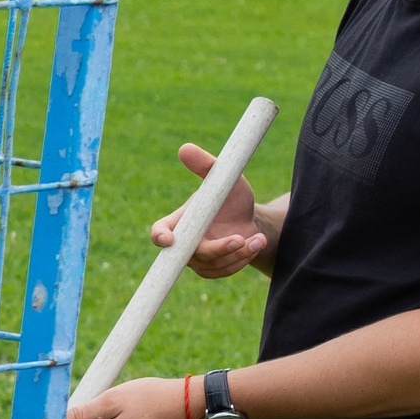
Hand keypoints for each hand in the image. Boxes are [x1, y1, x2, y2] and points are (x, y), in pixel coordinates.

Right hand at [153, 144, 272, 279]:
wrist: (249, 219)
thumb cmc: (232, 197)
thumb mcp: (224, 179)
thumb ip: (205, 165)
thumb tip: (185, 148)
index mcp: (179, 220)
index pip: (160, 231)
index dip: (161, 237)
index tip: (169, 240)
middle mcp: (183, 243)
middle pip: (192, 253)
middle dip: (217, 248)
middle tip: (239, 239)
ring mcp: (196, 259)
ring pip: (212, 264)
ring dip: (238, 252)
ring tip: (258, 238)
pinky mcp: (211, 270)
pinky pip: (223, 271)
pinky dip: (243, 258)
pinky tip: (256, 244)